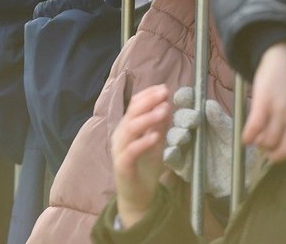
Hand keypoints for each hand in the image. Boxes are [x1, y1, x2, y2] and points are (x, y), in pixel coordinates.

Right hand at [112, 85, 171, 227]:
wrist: (138, 197)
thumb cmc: (145, 168)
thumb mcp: (156, 144)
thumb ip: (158, 126)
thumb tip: (166, 105)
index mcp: (127, 128)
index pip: (134, 106)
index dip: (148, 95)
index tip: (164, 88)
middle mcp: (120, 135)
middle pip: (131, 113)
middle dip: (148, 101)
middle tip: (164, 93)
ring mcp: (119, 150)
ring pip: (130, 129)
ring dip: (147, 118)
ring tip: (163, 111)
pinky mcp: (122, 165)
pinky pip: (131, 151)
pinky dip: (143, 142)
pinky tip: (155, 137)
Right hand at [163, 87, 259, 197]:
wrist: (243, 181)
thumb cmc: (239, 154)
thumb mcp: (232, 136)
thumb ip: (221, 121)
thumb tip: (209, 104)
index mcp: (202, 118)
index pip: (188, 103)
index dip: (184, 97)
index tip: (186, 95)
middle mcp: (190, 130)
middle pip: (178, 118)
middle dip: (183, 116)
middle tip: (194, 119)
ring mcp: (185, 148)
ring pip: (172, 136)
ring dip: (176, 134)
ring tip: (184, 136)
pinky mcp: (182, 166)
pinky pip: (171, 158)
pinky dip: (170, 153)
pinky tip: (175, 150)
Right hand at [244, 43, 285, 181]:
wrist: (282, 52)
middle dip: (274, 155)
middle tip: (267, 150)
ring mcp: (281, 109)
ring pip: (270, 142)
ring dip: (261, 145)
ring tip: (256, 139)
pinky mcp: (265, 100)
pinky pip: (256, 126)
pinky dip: (249, 136)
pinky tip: (245, 137)